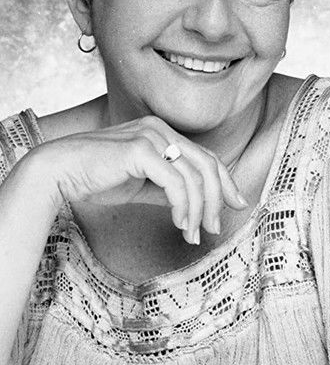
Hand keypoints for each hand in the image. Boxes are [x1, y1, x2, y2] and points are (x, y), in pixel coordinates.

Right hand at [32, 115, 247, 243]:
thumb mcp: (141, 184)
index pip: (205, 156)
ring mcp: (151, 136)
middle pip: (206, 164)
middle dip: (217, 199)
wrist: (58, 172)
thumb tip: (196, 207)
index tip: (236, 204)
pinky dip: (183, 206)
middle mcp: (160, 130)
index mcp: (162, 133)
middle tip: (215, 228)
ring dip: (199, 210)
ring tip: (192, 234)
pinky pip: (176, 182)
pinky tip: (179, 224)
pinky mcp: (140, 150)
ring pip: (194, 175)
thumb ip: (168, 189)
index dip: (225, 181)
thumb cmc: (95, 178)